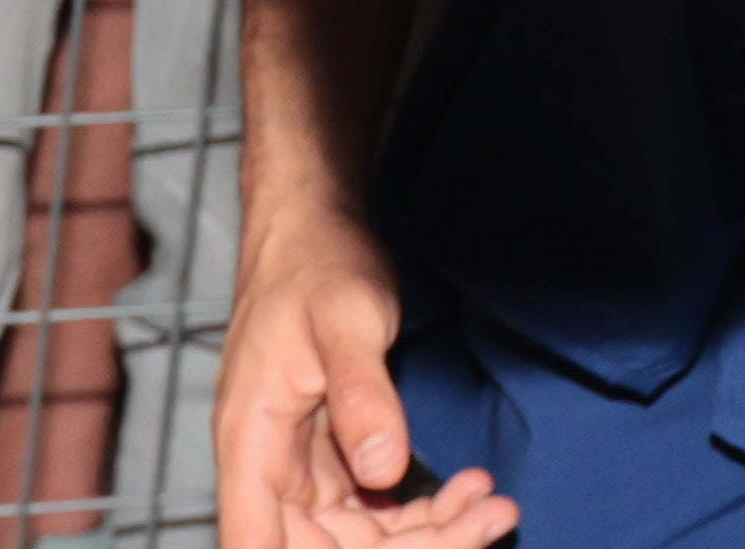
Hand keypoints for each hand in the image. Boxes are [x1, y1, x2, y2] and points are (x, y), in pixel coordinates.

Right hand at [218, 187, 514, 548]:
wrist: (317, 227)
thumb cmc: (316, 261)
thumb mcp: (345, 319)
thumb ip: (360, 393)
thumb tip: (384, 469)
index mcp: (250, 443)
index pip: (256, 544)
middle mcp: (270, 469)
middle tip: (486, 520)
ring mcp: (303, 468)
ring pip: (360, 541)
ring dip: (429, 536)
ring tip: (494, 506)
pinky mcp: (336, 458)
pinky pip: (377, 512)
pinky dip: (427, 513)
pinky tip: (470, 489)